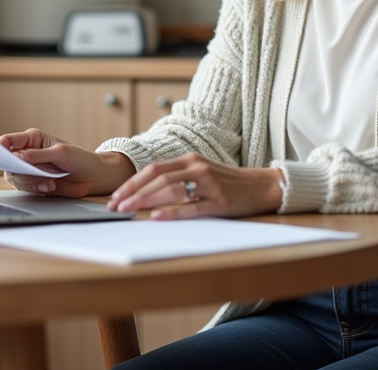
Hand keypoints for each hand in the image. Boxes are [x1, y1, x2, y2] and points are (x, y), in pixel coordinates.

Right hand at [0, 128, 134, 197]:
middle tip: (33, 172)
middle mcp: (28, 154)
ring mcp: (30, 170)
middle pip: (8, 163)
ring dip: (31, 181)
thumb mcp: (61, 153)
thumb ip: (38, 155)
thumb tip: (17, 157)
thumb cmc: (80, 158)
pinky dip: (37, 189)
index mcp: (32, 139)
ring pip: (15, 178)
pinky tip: (50, 186)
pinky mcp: (35, 184)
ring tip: (49, 181)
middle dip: (19, 170)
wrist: (92, 177)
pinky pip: (26, 189)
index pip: (9, 141)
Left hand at [107, 153, 282, 219]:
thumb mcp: (201, 173)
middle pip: (157, 178)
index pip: (153, 169)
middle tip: (115, 206)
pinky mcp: (219, 202)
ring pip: (170, 190)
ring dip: (145, 200)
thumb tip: (146, 192)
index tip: (116, 196)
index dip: (132, 182)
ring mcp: (209, 184)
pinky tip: (157, 217)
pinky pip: (191, 207)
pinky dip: (172, 212)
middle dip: (132, 192)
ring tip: (128, 211)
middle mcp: (197, 168)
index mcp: (190, 160)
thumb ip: (178, 178)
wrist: (262, 186)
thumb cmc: (228, 182)